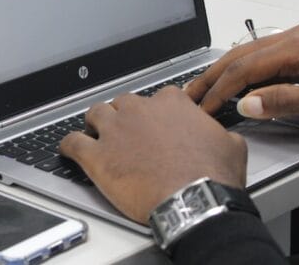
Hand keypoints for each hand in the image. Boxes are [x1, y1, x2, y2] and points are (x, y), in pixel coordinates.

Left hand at [59, 89, 246, 223]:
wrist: (194, 201)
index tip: (156, 123)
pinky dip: (68, 145)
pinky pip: (72, 142)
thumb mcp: (230, 145)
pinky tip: (67, 149)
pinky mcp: (96, 156)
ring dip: (95, 123)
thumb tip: (221, 135)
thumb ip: (217, 132)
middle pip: (122, 103)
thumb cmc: (212, 176)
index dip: (156, 112)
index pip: (157, 97)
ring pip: (95, 114)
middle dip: (124, 116)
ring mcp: (114, 131)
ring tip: (96, 135)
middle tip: (127, 133)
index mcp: (171, 103)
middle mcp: (138, 110)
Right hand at [186, 23, 298, 135]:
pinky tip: (234, 84)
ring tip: (203, 90)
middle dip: (212, 76)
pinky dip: (243, 72)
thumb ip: (284, 102)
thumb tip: (245, 102)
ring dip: (224, 73)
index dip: (220, 89)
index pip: (246, 67)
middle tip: (189, 95)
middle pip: (240, 55)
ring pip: (249, 54)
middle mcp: (298, 36)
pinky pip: (264, 58)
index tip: (203, 107)